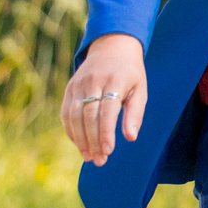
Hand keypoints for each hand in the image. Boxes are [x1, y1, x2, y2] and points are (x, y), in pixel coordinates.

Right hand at [63, 32, 148, 164]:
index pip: (107, 111)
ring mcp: (79, 84)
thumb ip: (135, 113)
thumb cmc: (130, 73)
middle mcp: (93, 81)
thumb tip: (131, 137)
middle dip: (93, 141)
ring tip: (89, 157)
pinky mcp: (70, 88)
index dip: (106, 133)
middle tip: (99, 161)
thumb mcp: (140, 90)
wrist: (112, 47)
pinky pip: (66, 112)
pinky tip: (79, 144)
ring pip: (74, 116)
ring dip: (80, 140)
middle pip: (89, 116)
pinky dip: (71, 130)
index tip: (108, 151)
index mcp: (114, 81)